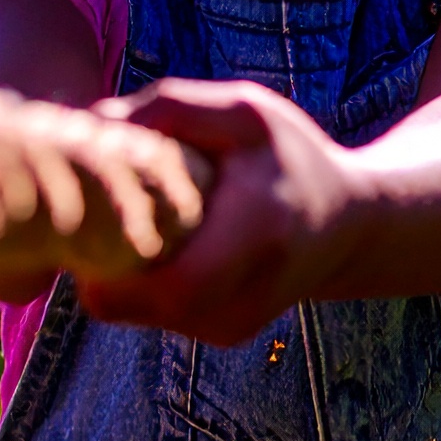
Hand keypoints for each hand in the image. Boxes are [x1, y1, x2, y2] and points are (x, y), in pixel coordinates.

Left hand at [76, 79, 358, 344]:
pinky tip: (171, 244)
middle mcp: (245, 295)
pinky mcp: (222, 334)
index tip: (93, 208)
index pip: (160, 282)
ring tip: (143, 219)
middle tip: (98, 209)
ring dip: (119, 268)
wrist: (349, 226)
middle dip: (95, 259)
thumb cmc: (291, 159)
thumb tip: (92, 124)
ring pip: (130, 310)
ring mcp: (232, 325)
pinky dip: (144, 281)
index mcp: (258, 234)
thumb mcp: (246, 113)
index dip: (104, 257)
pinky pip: (151, 313)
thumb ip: (173, 107)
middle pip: (123, 303)